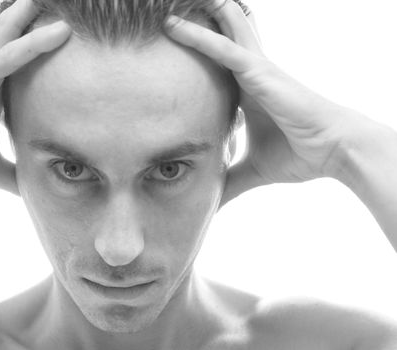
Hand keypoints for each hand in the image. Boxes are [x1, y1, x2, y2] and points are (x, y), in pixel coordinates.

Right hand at [0, 0, 70, 194]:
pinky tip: (59, 33)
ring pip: (14, 38)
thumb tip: (32, 188)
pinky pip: (11, 56)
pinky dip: (34, 44)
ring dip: (35, 18)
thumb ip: (13, 174)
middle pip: (13, 41)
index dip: (32, 45)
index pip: (16, 62)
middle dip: (31, 22)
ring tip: (53, 0)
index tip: (56, 32)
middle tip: (56, 6)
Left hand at [165, 0, 373, 205]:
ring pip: (220, 31)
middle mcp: (249, 73)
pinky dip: (198, 37)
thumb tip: (210, 203)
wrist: (333, 151)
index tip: (169, 39)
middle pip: (219, 37)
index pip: (216, 61)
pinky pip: (223, 50)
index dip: (196, 46)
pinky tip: (173, 25)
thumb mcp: (251, 170)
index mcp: (245, 90)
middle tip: (165, 11)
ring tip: (165, 6)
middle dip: (197, 21)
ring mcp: (254, 69)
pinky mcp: (259, 73)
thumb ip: (229, 181)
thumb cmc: (300, 154)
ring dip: (195, 16)